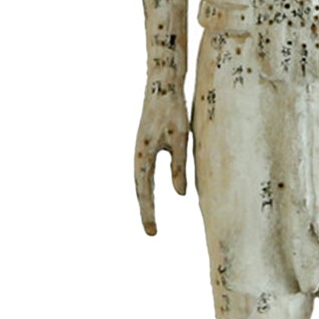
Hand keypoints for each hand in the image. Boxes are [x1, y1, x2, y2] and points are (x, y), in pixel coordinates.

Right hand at [134, 83, 189, 235]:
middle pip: (140, 190)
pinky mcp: (145, 145)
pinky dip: (147, 187)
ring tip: (150, 220)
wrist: (162, 85)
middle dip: (146, 211)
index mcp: (144, 156)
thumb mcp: (180, 139)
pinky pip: (144, 172)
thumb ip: (179, 167)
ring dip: (145, 200)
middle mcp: (138, 155)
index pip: (145, 191)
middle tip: (151, 233)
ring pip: (140, 181)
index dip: (149, 212)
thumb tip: (180, 195)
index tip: (152, 232)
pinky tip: (151, 194)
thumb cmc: (172, 110)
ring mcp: (140, 150)